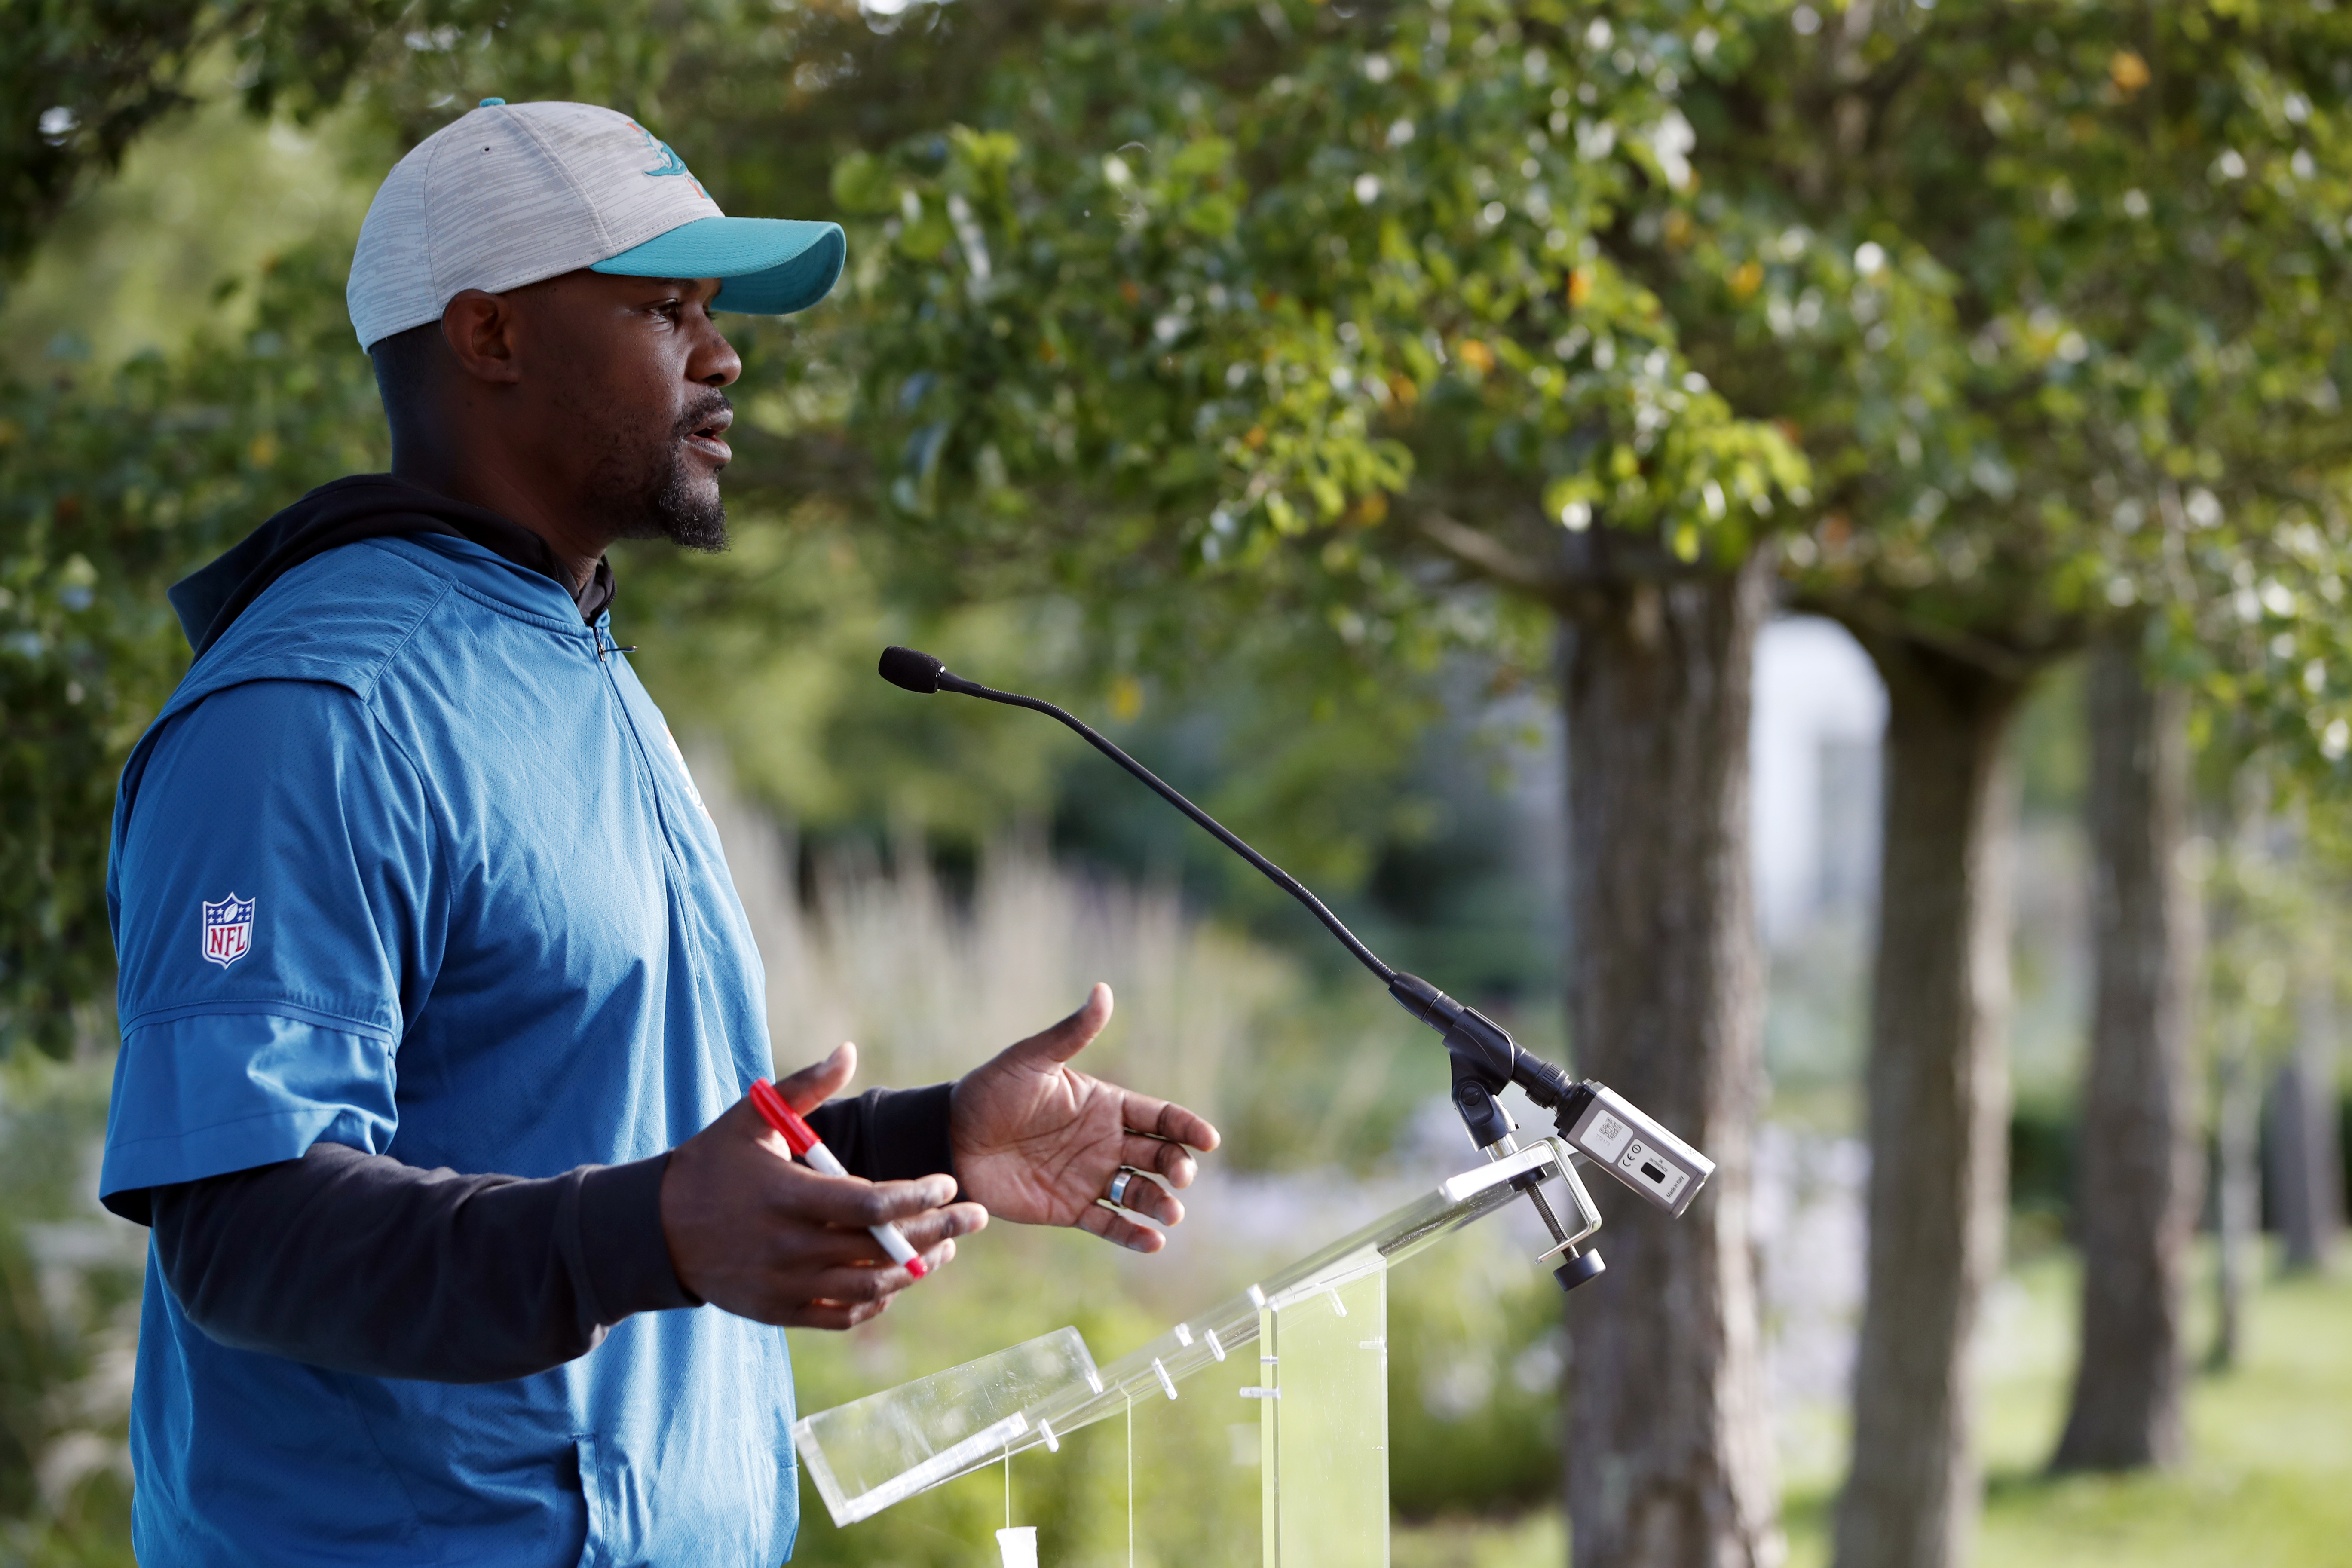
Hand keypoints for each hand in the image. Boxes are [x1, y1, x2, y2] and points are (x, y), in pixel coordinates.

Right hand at [661, 1043, 988, 1328]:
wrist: (655, 1230)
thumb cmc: (711, 1164)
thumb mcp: (751, 1117)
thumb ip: (805, 1087)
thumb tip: (849, 1050)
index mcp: (787, 1196)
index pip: (870, 1203)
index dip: (917, 1196)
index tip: (949, 1183)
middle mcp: (789, 1247)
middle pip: (880, 1248)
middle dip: (937, 1231)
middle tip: (976, 1216)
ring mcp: (784, 1285)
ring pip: (869, 1288)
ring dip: (915, 1269)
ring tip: (947, 1247)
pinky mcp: (779, 1312)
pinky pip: (843, 1316)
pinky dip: (877, 1301)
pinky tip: (900, 1278)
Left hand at [949, 984, 1221, 1252]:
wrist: (950, 1137)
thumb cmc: (990, 1091)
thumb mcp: (1032, 1060)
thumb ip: (1072, 1033)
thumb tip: (1104, 990)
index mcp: (1104, 1106)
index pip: (1160, 1116)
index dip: (1187, 1127)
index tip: (1208, 1140)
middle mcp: (1105, 1143)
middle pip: (1158, 1156)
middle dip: (1177, 1166)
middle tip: (1180, 1175)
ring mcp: (1089, 1178)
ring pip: (1140, 1193)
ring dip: (1161, 1203)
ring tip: (1170, 1214)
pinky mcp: (1069, 1209)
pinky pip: (1109, 1224)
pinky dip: (1133, 1235)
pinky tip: (1152, 1242)